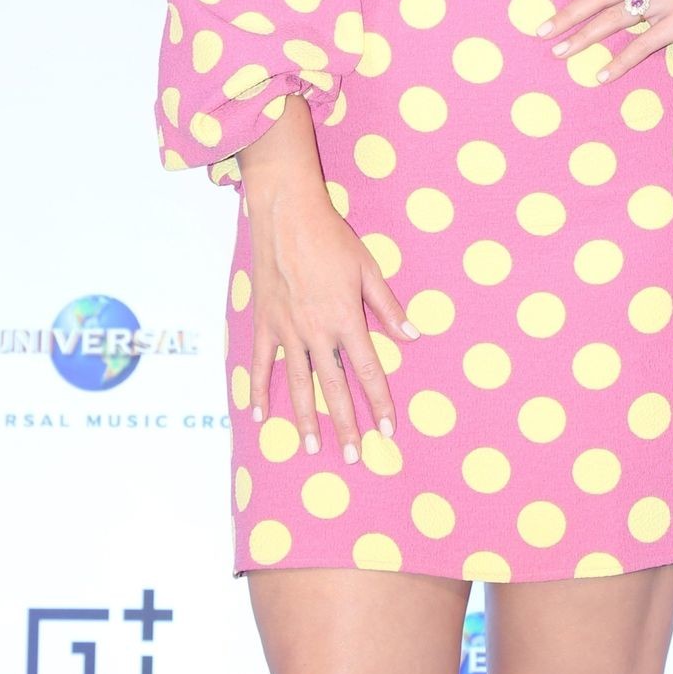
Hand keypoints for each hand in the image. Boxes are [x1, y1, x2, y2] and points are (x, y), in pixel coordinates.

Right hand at [245, 182, 419, 465]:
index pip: (367, 372)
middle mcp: (316, 333)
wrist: (286, 217)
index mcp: (346, 320)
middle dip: (346, 425)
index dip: (380, 403)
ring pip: (299, 385)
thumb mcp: (368, 269)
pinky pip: (260, 365)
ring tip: (314, 448)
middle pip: (334, 388)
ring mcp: (287, 331)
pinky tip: (260, 417)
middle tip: (353, 457)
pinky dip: (258, 392)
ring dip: (307, 419)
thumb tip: (413, 335)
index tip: (389, 431)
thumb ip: (388, 307)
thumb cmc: (332, 239)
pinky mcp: (264, 324)